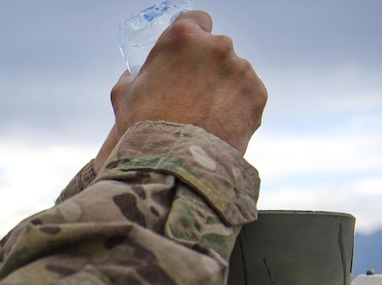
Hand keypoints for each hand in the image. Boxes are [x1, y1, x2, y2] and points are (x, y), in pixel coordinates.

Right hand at [101, 10, 266, 157]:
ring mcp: (241, 70)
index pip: (196, 20)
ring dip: (221, 89)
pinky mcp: (257, 95)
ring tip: (203, 119)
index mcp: (183, 38)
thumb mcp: (124, 96)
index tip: (185, 56)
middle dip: (205, 67)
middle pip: (215, 48)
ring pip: (233, 73)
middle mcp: (218, 46)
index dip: (189, 40)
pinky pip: (246, 96)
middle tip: (188, 96)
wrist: (174, 167)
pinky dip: (235, 108)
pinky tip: (217, 127)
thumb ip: (134, 76)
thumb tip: (137, 75)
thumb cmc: (143, 130)